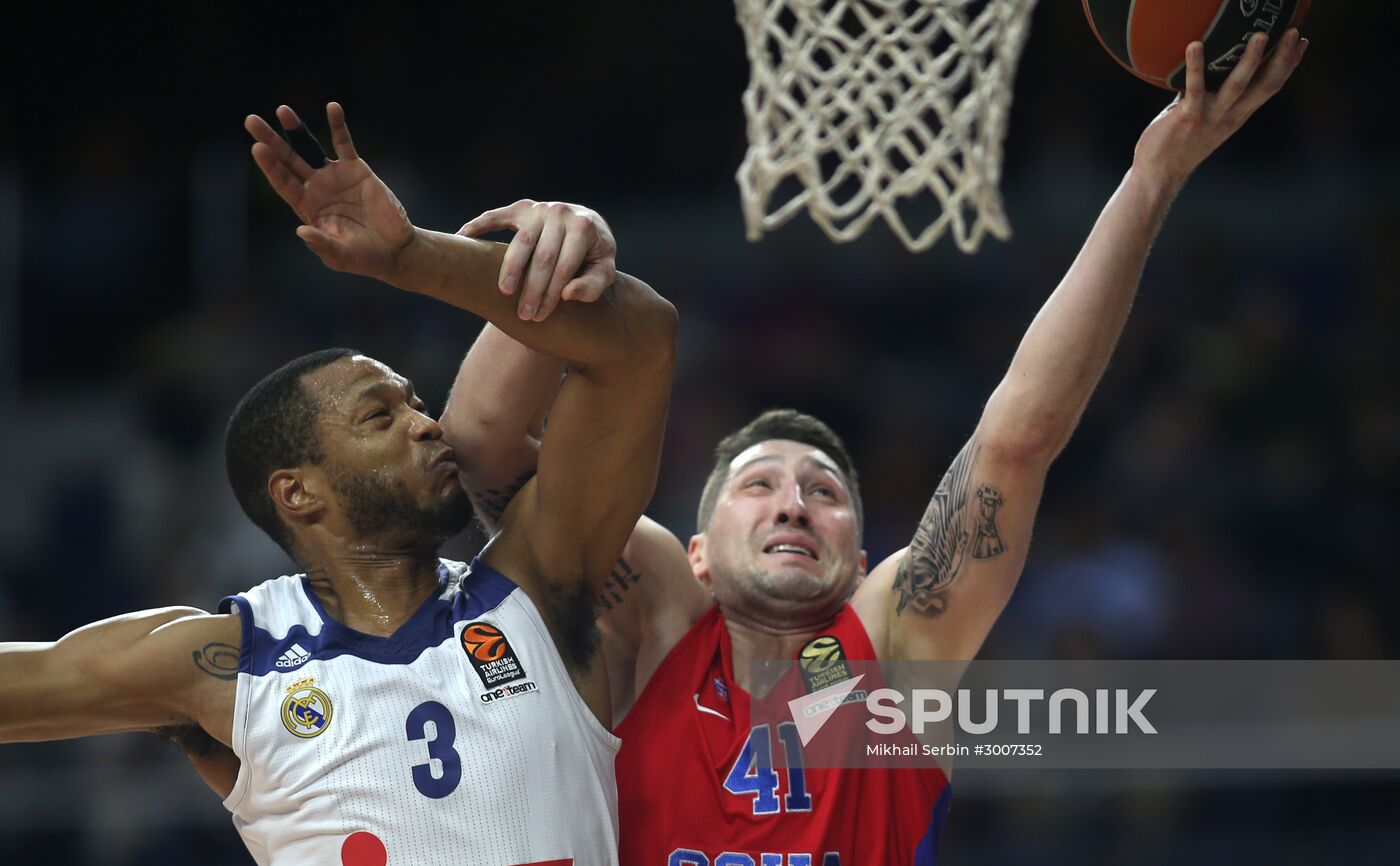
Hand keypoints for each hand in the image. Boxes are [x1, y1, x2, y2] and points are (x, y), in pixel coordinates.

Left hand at [245, 103, 413, 281]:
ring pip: (310, 147)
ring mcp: (334, 176)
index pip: (283, 182)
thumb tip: (301, 231)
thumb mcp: (340, 256)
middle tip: (251, 121)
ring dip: (296, 129)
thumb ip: (322, 244)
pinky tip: (332, 107)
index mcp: (306, 207)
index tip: (257, 147)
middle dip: (270, 140)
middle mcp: (315, 188)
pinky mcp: (356, 168)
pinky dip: (338, 125)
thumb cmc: (364, 257)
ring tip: (282, 110)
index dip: (270, 166)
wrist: (394, 248)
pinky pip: (344, 143)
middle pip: (288, 159)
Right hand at [459, 201, 617, 320]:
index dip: (551, 295)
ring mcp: (539, 209)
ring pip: (521, 242)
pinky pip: (496, 216)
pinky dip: (478, 226)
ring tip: (504, 292)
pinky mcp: (522, 208)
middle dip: (532, 289)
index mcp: (584, 227)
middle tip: (524, 315)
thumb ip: (593, 285)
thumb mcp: (604, 271)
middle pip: (542, 257)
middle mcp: (561, 213)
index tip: (540, 316)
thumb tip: (567, 294)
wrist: (589, 226)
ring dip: (510, 269)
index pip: (564, 267)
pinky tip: (462, 238)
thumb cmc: (594, 255)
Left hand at [1133, 29, 1308, 191]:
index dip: (1289, 65)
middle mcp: (1230, 116)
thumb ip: (1212, 94)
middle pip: (1264, 85)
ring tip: (1261, 36)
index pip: (1270, 87)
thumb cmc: (1178, 142)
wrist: (1159, 173)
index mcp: (1238, 115)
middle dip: (1282, 58)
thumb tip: (1211, 65)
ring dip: (1250, 60)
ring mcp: (1210, 117)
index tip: (1303, 42)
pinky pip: (1194, 88)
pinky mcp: (1187, 118)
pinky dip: (1195, 66)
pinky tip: (1194, 45)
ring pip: (1237, 86)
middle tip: (1294, 32)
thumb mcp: (1205, 117)